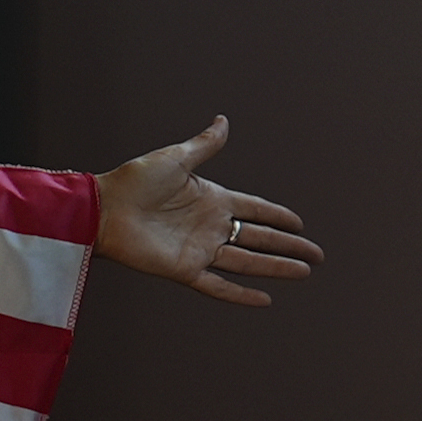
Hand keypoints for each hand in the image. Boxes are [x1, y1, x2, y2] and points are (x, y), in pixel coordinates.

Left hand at [92, 117, 321, 306]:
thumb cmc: (134, 181)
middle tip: (317, 257)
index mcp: (212, 199)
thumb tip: (223, 120)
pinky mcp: (185, 269)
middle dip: (288, 247)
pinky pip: (218, 285)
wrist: (105, 209)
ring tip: (303, 273)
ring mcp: (200, 250)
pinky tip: (265, 299)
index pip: (255, 209)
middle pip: (259, 239)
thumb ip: (204, 146)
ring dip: (276, 268)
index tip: (301, 225)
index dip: (279, 217)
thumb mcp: (175, 159)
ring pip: (247, 262)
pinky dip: (241, 294)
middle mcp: (210, 226)